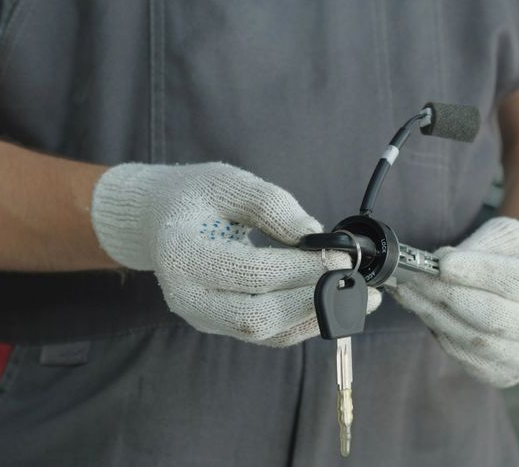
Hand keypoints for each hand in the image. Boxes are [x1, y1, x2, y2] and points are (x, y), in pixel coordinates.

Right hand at [90, 162, 380, 345]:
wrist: (158, 220)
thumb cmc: (192, 196)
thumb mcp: (226, 182)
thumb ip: (269, 204)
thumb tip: (316, 234)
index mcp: (182, 255)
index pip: (251, 272)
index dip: (301, 267)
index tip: (340, 253)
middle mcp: (188, 297)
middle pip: (257, 317)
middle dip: (313, 299)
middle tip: (353, 278)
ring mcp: (204, 318)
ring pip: (267, 333)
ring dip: (318, 317)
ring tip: (360, 297)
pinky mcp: (223, 325)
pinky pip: (269, 335)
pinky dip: (306, 322)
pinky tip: (338, 303)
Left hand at [391, 217, 518, 386]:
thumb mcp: (513, 236)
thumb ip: (481, 245)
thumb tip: (442, 262)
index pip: (518, 282)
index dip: (478, 273)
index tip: (442, 262)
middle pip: (494, 317)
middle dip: (447, 295)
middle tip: (415, 276)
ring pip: (474, 340)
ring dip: (434, 314)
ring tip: (408, 290)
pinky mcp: (507, 375)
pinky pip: (464, 356)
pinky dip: (439, 332)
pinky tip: (425, 310)